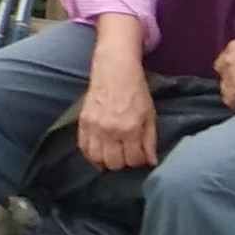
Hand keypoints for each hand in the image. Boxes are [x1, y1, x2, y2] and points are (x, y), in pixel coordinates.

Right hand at [75, 45, 161, 169]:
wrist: (114, 70)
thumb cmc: (136, 91)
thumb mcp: (150, 115)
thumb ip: (150, 140)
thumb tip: (151, 161)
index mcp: (131, 128)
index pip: (134, 159)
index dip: (139, 161)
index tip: (140, 157)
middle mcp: (111, 130)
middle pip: (114, 163)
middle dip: (122, 163)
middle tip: (126, 156)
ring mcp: (94, 127)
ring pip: (96, 159)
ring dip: (105, 161)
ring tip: (111, 157)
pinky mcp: (82, 122)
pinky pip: (82, 147)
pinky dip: (90, 154)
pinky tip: (98, 153)